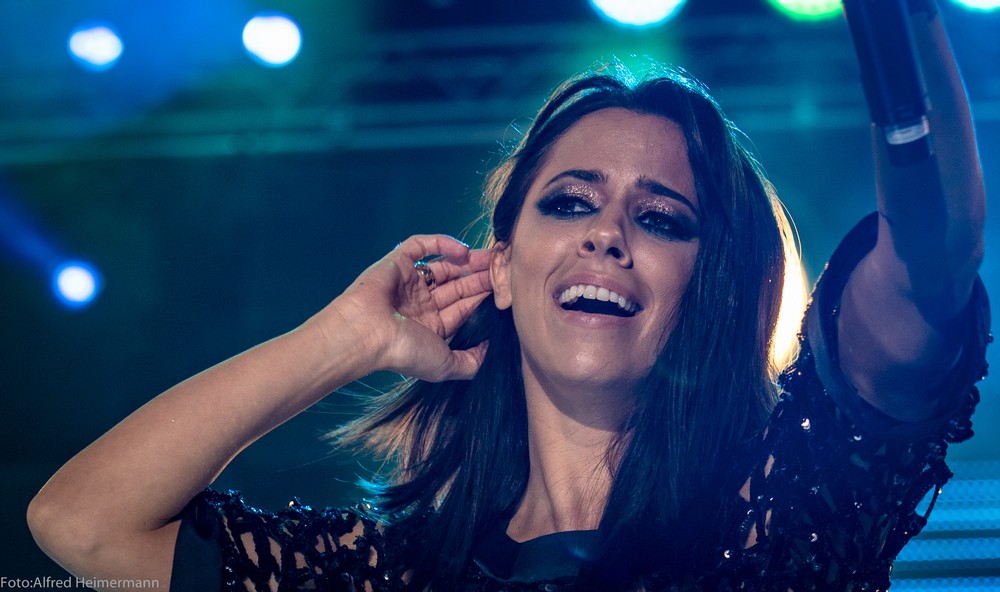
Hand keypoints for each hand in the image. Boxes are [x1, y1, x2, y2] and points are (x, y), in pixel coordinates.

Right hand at [315, 235, 492, 381]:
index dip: (483, 297)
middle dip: (480, 277)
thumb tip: (492, 350)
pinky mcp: (398, 261)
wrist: (366, 333)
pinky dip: (442, 244)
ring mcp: (409, 282)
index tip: (506, 288)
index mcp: (431, 327)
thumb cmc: (404, 351)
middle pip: (458, 285)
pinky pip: (422, 246)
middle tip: (503, 268)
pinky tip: (462, 250)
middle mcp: (421, 304)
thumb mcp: (446, 365)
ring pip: (445, 265)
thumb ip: (472, 362)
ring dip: (468, 261)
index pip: (463, 308)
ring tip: (491, 257)